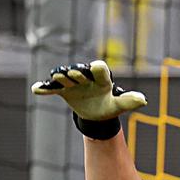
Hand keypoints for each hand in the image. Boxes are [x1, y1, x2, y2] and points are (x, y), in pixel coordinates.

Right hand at [31, 60, 146, 121]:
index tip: (94, 67)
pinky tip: (36, 89)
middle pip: (80, 71)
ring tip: (55, 77)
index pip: (101, 70)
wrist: (95, 112)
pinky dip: (45, 88)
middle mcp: (86, 77)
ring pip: (65, 77)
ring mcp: (73, 83)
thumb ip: (129, 101)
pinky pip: (53, 88)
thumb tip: (144, 100)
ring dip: (60, 77)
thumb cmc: (109, 106)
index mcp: (102, 79)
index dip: (98, 69)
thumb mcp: (118, 105)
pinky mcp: (63, 90)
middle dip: (76, 72)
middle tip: (72, 73)